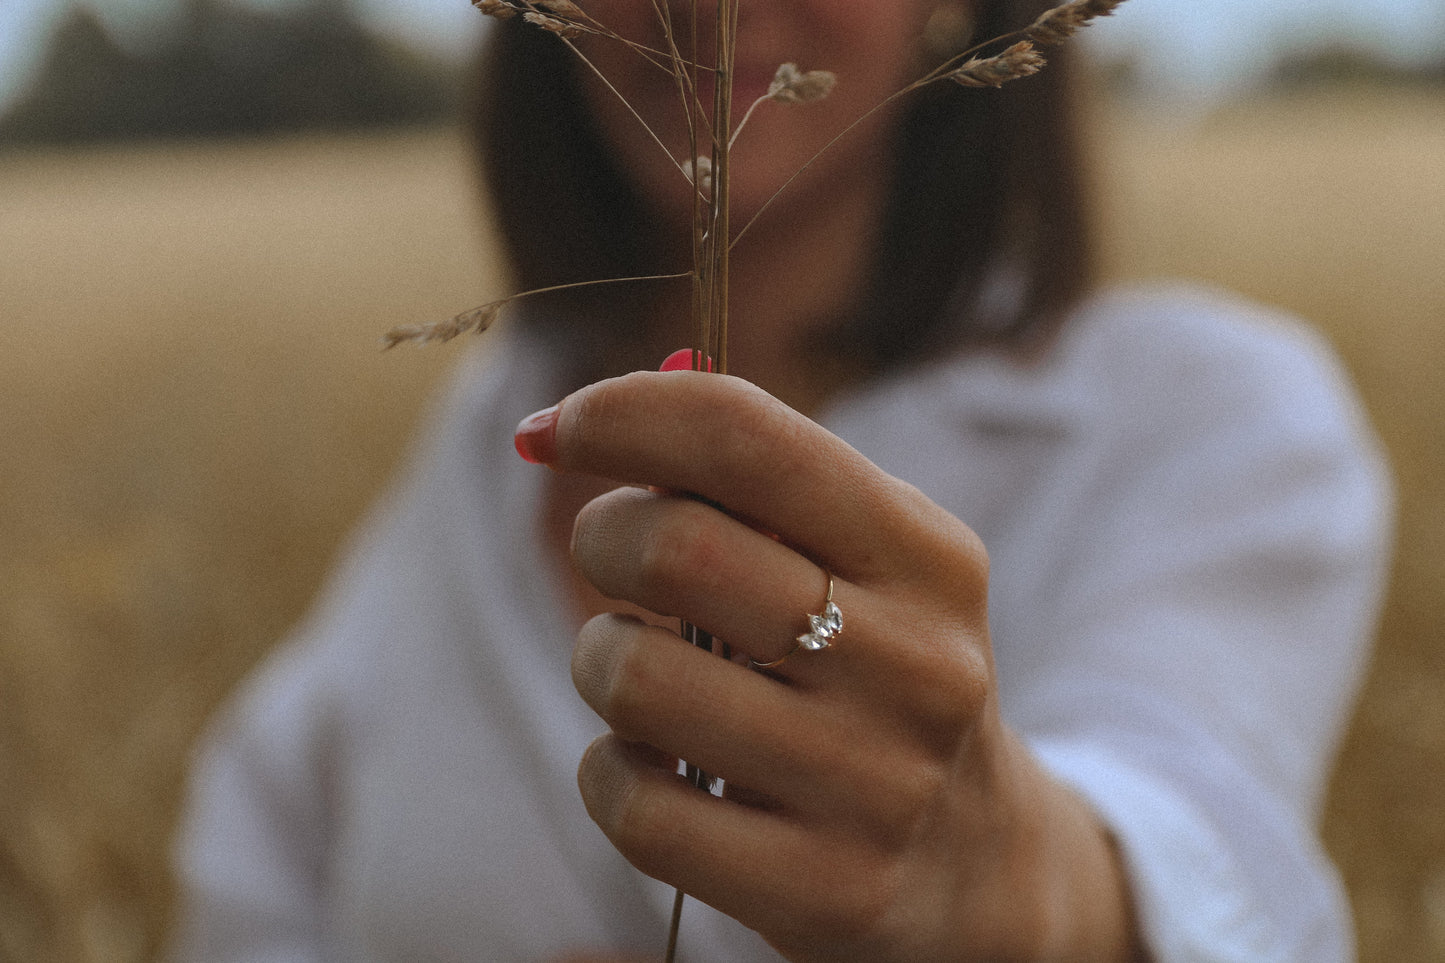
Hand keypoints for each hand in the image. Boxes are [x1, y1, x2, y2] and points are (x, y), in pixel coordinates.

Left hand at [522, 371, 1140, 960]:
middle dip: (602, 537)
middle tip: (610, 555)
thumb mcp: (868, 568)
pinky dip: (609, 773)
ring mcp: (874, 784)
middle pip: (678, 548)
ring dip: (602, 660)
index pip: (750, 438)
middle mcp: (918, 663)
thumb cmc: (875, 676)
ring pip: (640, 678)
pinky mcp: (823, 889)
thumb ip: (751, 491)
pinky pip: (635, 804)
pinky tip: (654, 768)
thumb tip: (563, 427)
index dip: (623, 412)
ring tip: (642, 674)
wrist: (975, 867)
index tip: (553, 428)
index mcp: (929, 557)